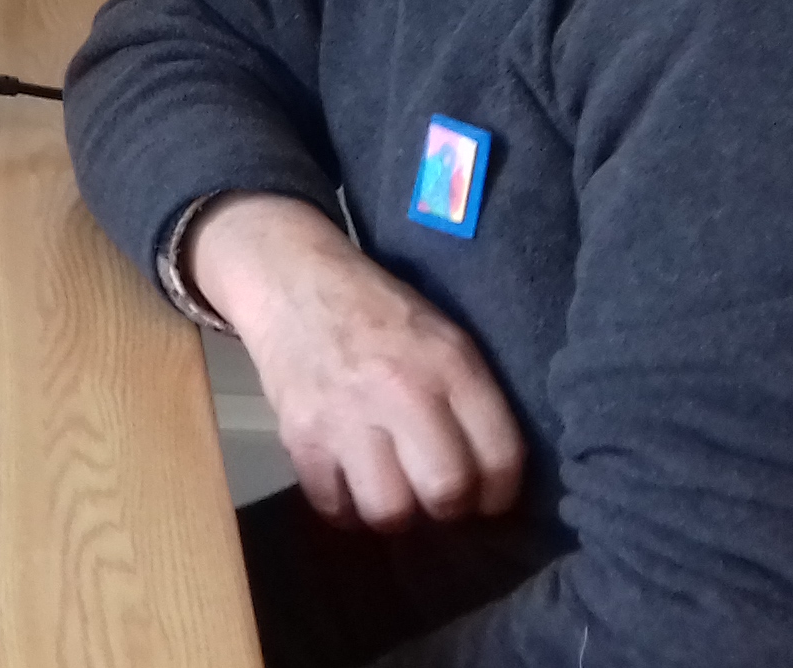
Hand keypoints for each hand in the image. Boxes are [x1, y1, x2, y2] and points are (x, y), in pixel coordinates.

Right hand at [188, 192, 524, 532]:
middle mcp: (403, 392)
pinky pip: (331, 506)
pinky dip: (344, 508)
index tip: (487, 499)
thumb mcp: (444, 336)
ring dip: (395, 514)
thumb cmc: (378, 312)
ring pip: (389, 511)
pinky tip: (349, 487)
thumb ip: (471, 399)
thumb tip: (490, 475)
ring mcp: (348, 416)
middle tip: (437, 500)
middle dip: (449, 509)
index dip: (500, 494)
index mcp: (450, 364)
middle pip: (446, 492)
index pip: (500, 457)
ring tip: (392, 495)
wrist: (292, 279)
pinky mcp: (301, 435)